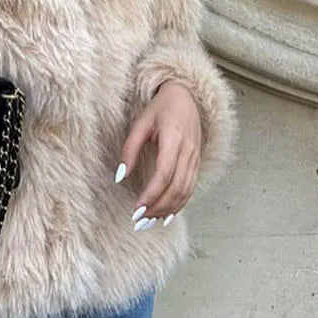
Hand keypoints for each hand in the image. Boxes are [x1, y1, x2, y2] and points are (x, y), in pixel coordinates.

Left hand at [116, 81, 202, 228]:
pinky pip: (191, 188)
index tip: (137, 209)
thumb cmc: (161, 109)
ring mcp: (195, 158)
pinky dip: (180, 203)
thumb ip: (129, 149)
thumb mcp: (140, 124)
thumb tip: (119, 176)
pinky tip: (167, 214)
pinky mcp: (197, 162)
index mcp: (174, 139)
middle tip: (140, 221)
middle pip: (176, 187)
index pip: (164, 174)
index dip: (151, 194)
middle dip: (158, 207)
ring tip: (150, 221)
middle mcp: (188, 151)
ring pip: (186, 191)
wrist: (187, 97)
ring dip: (168, 209)